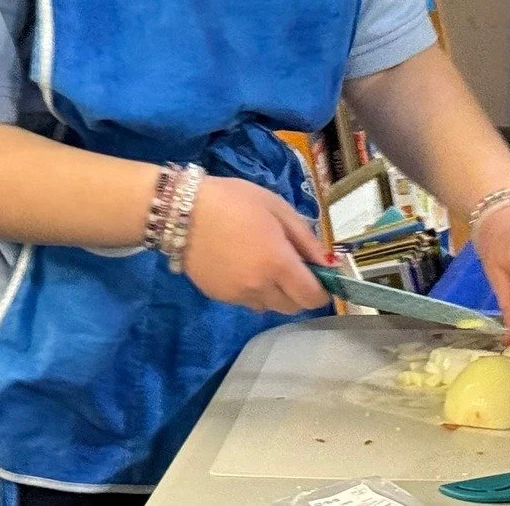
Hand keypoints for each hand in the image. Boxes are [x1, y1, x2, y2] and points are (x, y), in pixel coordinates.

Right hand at [182, 175, 331, 313]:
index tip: (324, 278)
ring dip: (279, 294)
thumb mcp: (278, 208)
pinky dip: (256, 292)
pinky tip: (247, 266)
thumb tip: (326, 262)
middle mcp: (259, 287)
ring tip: (269, 264)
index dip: (323, 292)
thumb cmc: (235, 201)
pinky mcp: (219, 297)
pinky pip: (248, 302)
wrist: (183, 211)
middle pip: (293, 307)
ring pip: (270, 307)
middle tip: (297, 268)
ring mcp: (237, 296)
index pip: (311, 296)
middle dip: (302, 293)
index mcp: (277, 263)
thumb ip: (305, 238)